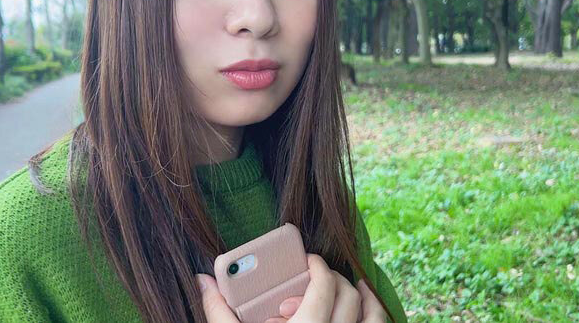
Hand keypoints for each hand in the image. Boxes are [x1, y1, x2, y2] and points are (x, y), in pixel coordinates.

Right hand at [196, 254, 385, 322]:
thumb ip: (219, 312)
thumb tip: (203, 281)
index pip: (324, 286)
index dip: (318, 266)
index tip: (308, 261)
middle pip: (348, 297)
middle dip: (337, 280)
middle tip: (320, 277)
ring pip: (374, 319)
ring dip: (368, 299)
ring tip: (359, 288)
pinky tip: (364, 318)